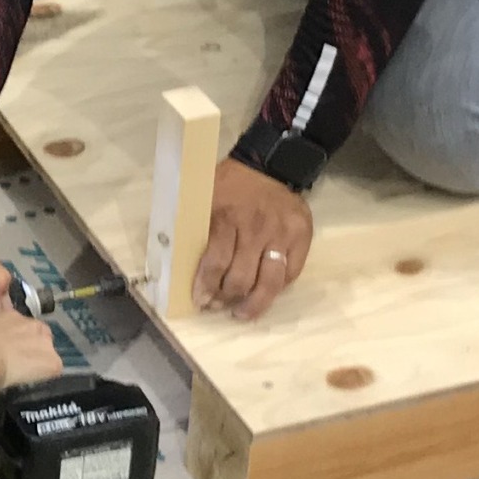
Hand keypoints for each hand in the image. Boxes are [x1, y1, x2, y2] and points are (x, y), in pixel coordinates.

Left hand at [0, 304, 61, 398]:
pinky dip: (8, 325)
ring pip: (32, 330)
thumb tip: (7, 383)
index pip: (52, 368)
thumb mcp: (10, 393)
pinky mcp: (12, 313)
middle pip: (45, 346)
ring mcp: (30, 324)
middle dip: (33, 352)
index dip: (37, 372)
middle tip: (15, 361)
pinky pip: (15, 320)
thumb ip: (17, 385)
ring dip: (23, 336)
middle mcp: (47, 342)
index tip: (25, 377)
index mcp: (53, 365)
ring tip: (5, 345)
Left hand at [195, 156, 313, 319]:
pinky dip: (277, 288)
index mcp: (227, 217)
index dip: (206, 287)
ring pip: (269, 283)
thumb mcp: (205, 196)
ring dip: (254, 304)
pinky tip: (265, 292)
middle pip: (241, 278)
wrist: (269, 165)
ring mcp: (282, 233)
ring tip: (243, 314)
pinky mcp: (302, 236)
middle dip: (227, 299)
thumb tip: (175, 259)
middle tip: (218, 306)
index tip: (200, 301)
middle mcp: (256, 228)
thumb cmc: (230, 184)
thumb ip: (196, 226)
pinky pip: (291, 274)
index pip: (216, 263)